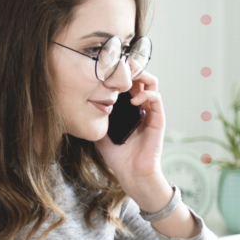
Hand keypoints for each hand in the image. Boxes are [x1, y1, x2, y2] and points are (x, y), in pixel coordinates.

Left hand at [94, 71, 164, 194]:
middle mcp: (141, 106)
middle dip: (131, 67)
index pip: (127, 81)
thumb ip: (96, 116)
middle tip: (119, 65)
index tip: (108, 66)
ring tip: (128, 76)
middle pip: (140, 76)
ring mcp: (151, 111)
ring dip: (141, 75)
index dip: (120, 71)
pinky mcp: (158, 119)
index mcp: (128, 107)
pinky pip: (156, 97)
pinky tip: (133, 100)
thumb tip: (81, 103)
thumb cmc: (117, 156)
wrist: (131, 174)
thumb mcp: (101, 131)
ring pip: (151, 82)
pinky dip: (146, 93)